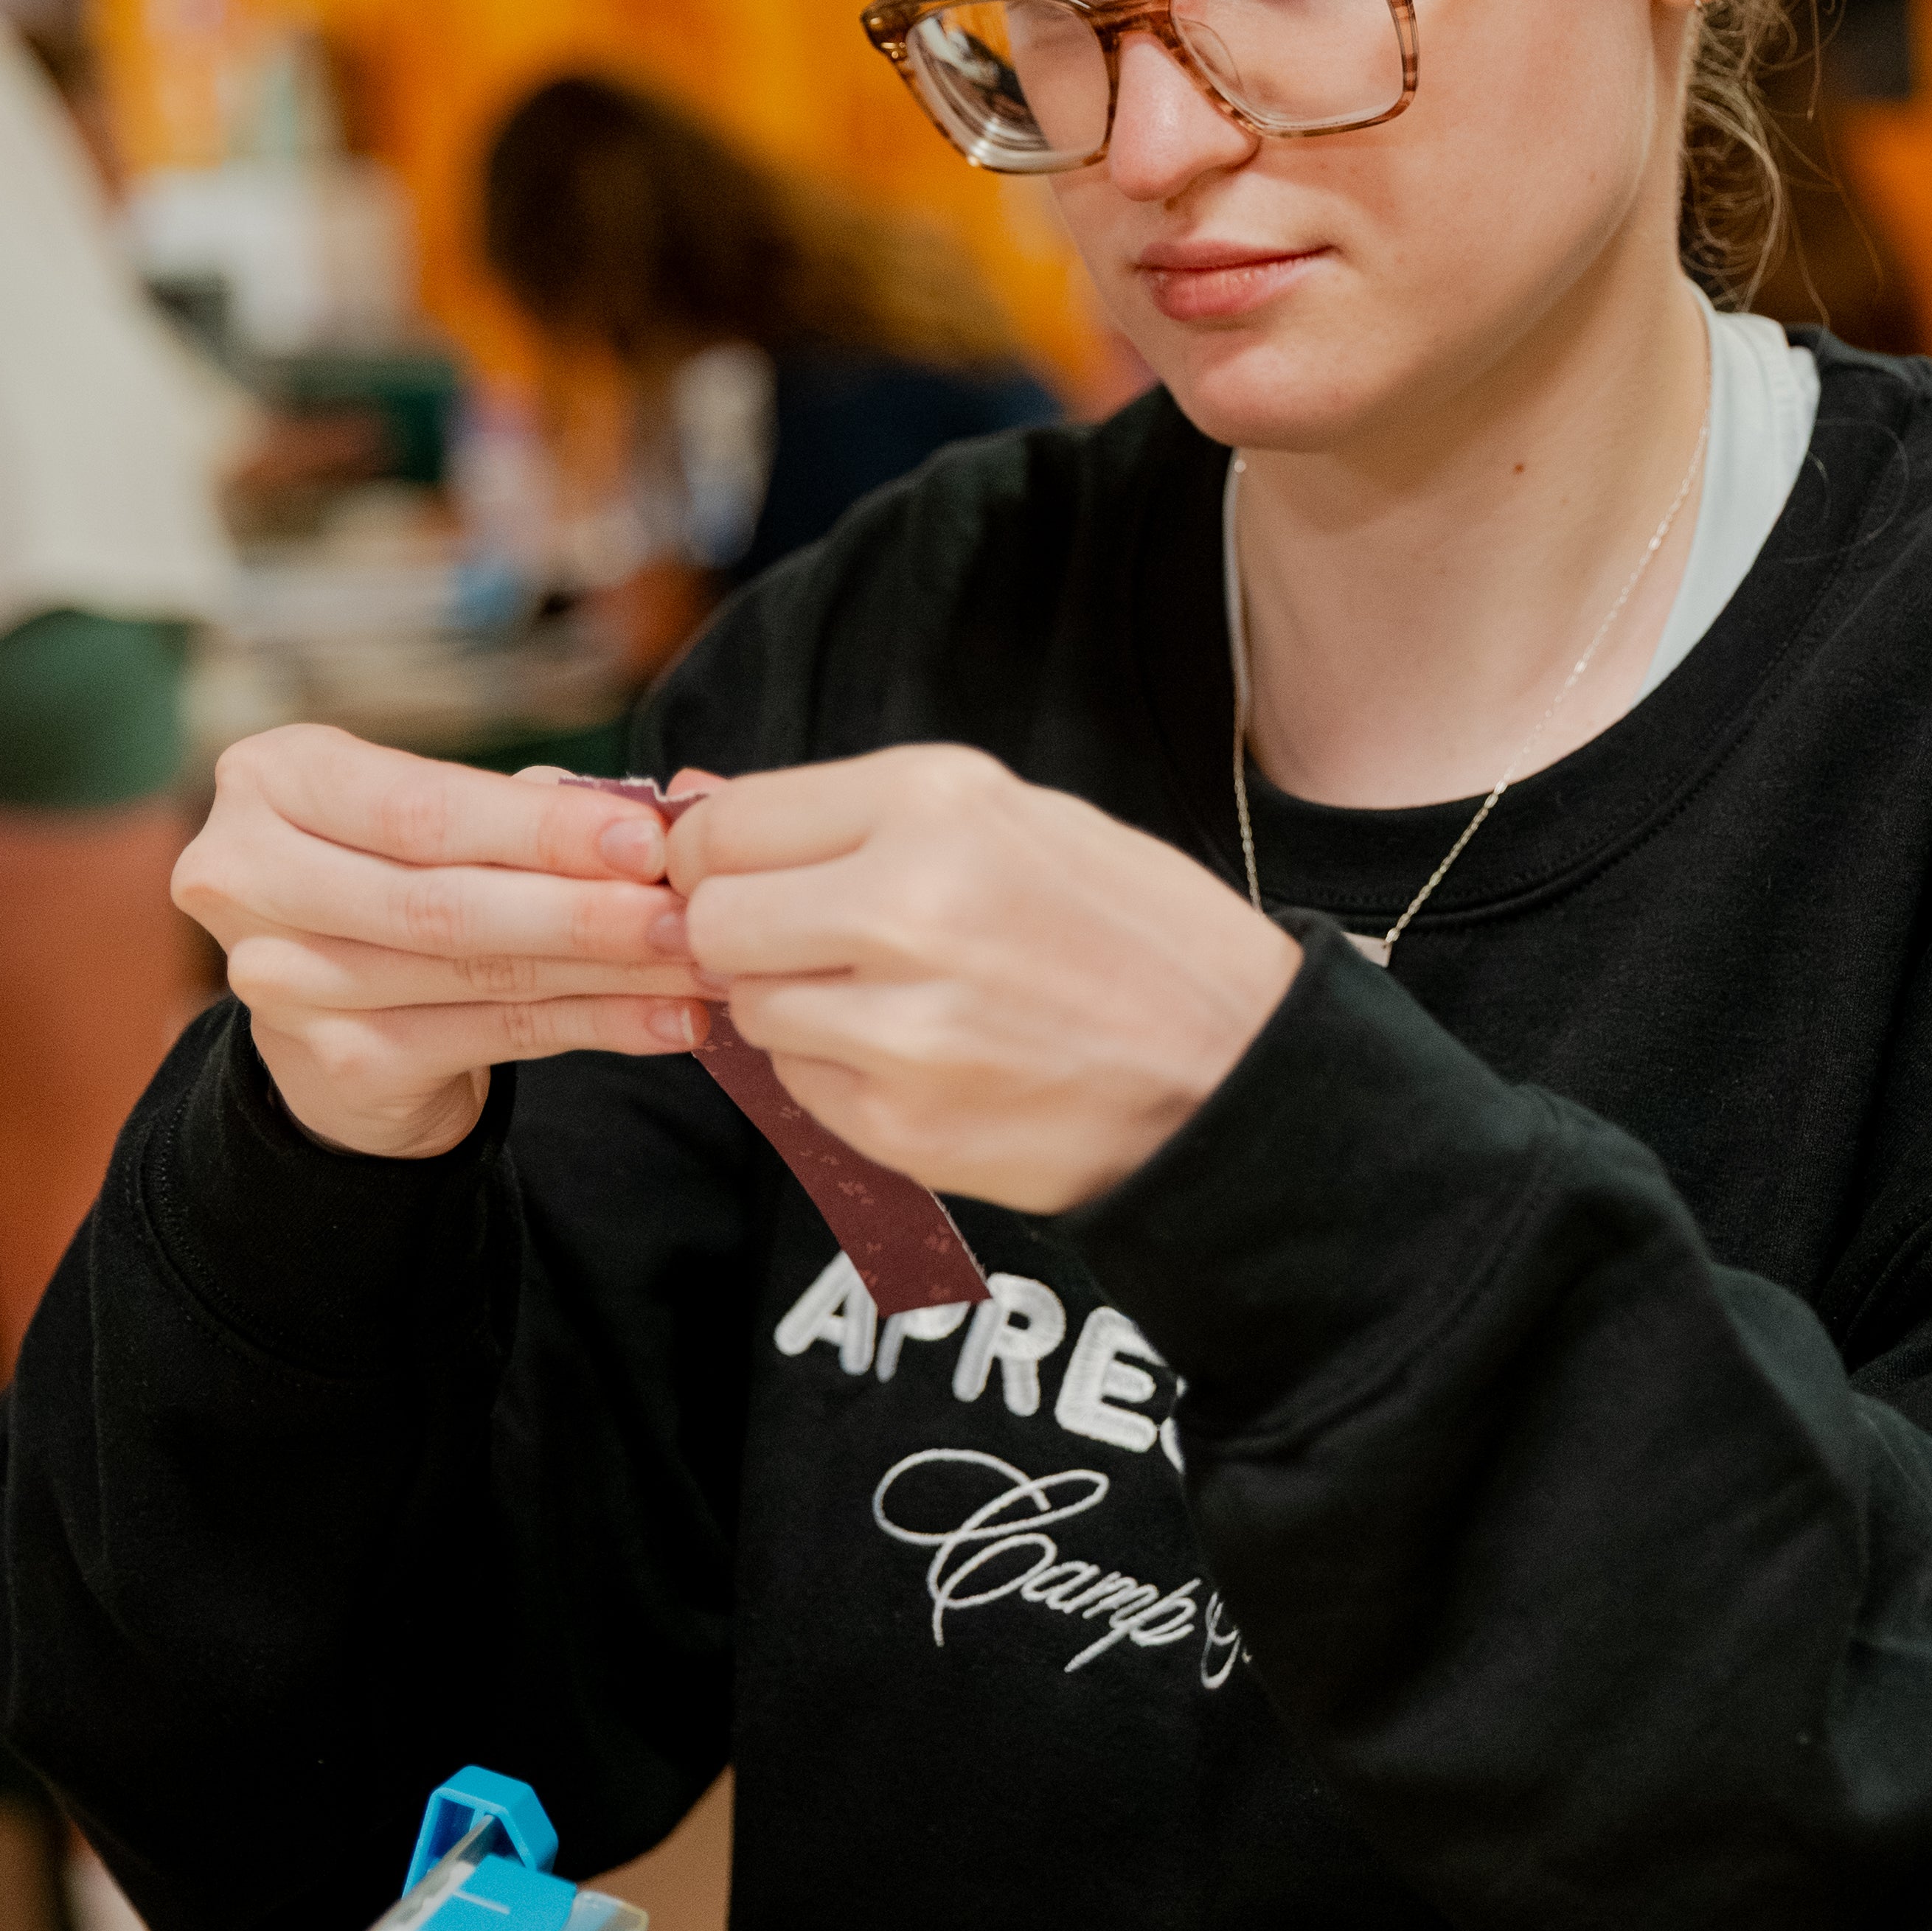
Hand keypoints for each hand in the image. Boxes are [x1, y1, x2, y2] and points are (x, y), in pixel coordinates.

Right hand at [174, 725, 711, 1159]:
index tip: (645, 838)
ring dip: (605, 971)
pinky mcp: (337, 1061)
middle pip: (441, 900)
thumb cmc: (399, 872)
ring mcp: (282, 981)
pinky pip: (491, 1035)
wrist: (328, 1005)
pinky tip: (665, 1019)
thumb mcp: (435, 818)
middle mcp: (249, 877)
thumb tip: (665, 810)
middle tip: (687, 912)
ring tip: (696, 963)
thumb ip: (528, 806)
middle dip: (580, 907)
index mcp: (272, 780)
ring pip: (474, 972)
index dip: (538, 828)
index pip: (419, 808)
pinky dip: (592, 1026)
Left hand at [662, 746, 1301, 1212]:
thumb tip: (691, 808)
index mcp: (935, 804)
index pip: (727, 825)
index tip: (739, 873)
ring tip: (895, 1002)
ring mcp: (900, 1027)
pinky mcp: (901, 1126)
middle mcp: (906, 906)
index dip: (714, 855)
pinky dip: (839, 1075)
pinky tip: (925, 1061)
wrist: (1240, 1071)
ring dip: (793, 1006)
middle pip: (714, 921)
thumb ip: (853, 815)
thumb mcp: (1012, 819)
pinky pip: (799, 1089)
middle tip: (807, 944)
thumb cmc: (1133, 934)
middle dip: (739, 934)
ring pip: (749, 1008)